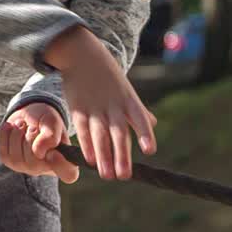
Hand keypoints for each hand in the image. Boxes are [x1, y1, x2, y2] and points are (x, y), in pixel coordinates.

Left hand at [0, 103, 80, 183]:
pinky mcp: (11, 163)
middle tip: (33, 127)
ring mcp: (27, 168)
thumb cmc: (46, 120)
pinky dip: (5, 135)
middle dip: (30, 138)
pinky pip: (4, 153)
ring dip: (17, 134)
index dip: (60, 165)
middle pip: (34, 163)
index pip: (69, 174)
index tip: (53, 151)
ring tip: (22, 125)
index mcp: (64, 160)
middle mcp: (46, 169)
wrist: (29, 115)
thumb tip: (39, 152)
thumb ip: (51, 136)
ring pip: (17, 158)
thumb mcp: (53, 122)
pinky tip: (11, 127)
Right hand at [43, 25, 156, 179]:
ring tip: (107, 175)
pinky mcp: (78, 109)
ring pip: (100, 135)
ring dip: (104, 157)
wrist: (81, 54)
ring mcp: (95, 108)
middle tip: (124, 176)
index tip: (149, 151)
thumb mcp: (126, 89)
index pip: (139, 118)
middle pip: (118, 133)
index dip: (144, 134)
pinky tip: (89, 161)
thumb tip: (153, 124)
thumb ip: (138, 109)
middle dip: (121, 155)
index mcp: (128, 100)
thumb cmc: (107, 75)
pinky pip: (83, 130)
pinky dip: (86, 146)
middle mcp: (113, 105)